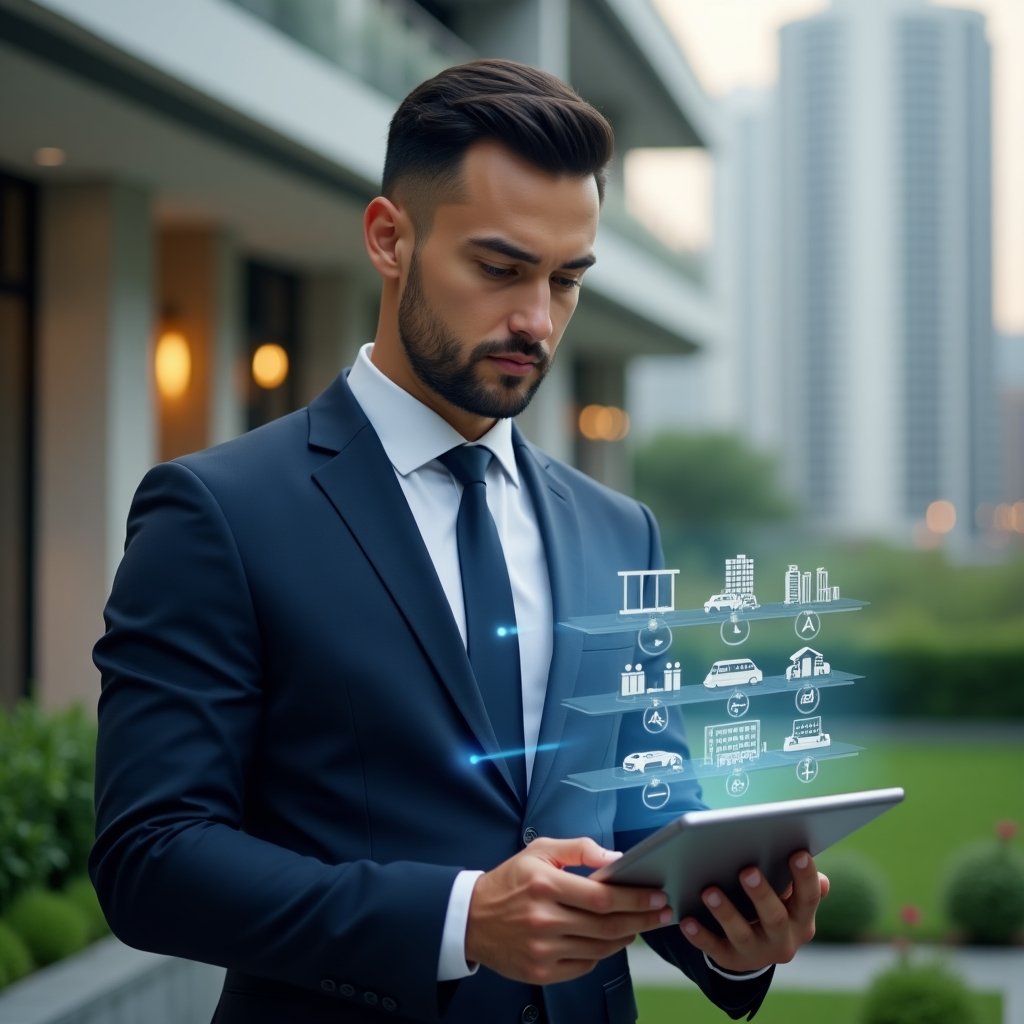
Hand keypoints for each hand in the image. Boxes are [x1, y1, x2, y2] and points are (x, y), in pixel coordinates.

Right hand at [465, 836, 672, 984]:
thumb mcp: (539, 851)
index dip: (635, 898)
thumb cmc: (510, 881)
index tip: (657, 896)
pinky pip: (584, 965)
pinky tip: (606, 940)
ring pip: (600, 948)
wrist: (472, 919)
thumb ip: (578, 848)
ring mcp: (542, 949)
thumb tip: (615, 858)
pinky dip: (601, 953)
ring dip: (625, 937)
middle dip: (642, 919)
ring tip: (636, 925)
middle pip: (607, 926)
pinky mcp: (541, 971)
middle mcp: (544, 919)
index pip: (602, 896)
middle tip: (662, 913)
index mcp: (545, 884)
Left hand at [678, 850, 829, 972]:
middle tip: (747, 870)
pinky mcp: (731, 960)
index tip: (798, 852)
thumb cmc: (775, 905)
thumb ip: (800, 883)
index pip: (809, 898)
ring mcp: (757, 952)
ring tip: (708, 891)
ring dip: (726, 913)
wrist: (758, 947)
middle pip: (775, 918)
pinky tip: (687, 921)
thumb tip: (821, 880)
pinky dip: (700, 935)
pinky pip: (714, 948)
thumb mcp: (791, 897)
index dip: (805, 876)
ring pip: (742, 934)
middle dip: (762, 894)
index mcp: (802, 918)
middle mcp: (784, 939)